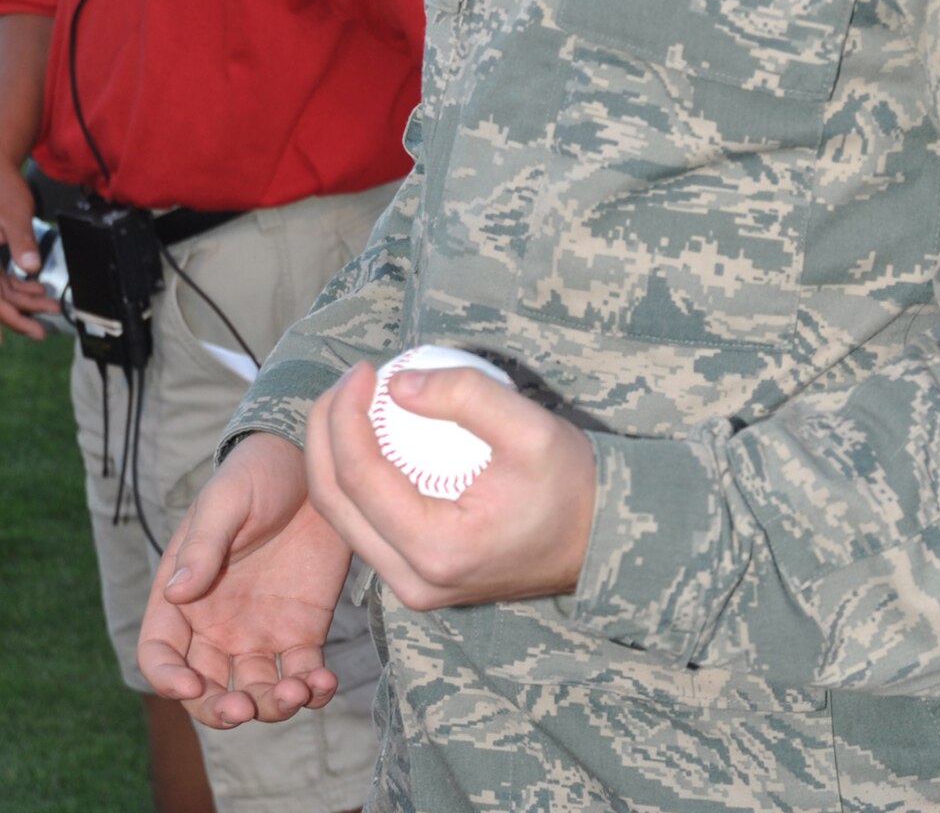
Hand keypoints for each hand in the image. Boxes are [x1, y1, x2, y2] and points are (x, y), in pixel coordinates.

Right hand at [0, 162, 56, 340]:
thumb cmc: (3, 189)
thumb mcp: (14, 215)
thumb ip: (22, 241)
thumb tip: (31, 267)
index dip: (3, 317)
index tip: (11, 338)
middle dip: (20, 315)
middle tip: (42, 330)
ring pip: (3, 290)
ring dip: (26, 301)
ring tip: (52, 308)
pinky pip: (5, 279)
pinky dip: (22, 286)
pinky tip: (41, 290)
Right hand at [138, 432, 354, 727]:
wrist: (315, 461)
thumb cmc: (258, 474)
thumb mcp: (225, 500)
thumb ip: (203, 545)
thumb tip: (177, 593)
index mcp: (182, 595)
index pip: (159, 652)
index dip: (167, 679)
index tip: (192, 687)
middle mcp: (216, 625)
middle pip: (205, 689)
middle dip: (220, 709)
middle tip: (245, 707)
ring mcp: (261, 631)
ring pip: (255, 691)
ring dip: (271, 706)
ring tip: (297, 691)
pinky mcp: (303, 629)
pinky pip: (302, 674)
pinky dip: (311, 690)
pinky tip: (324, 683)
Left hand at [305, 360, 595, 611]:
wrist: (598, 539)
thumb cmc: (571, 484)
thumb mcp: (531, 428)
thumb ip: (467, 397)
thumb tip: (399, 384)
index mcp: (437, 549)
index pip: (360, 479)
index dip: (346, 417)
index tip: (365, 370)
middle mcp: (414, 580)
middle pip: (335, 504)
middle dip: (324, 434)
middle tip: (346, 381)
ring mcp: (413, 587)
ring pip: (343, 520)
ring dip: (334, 455)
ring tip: (352, 401)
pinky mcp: (418, 578)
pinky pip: (366, 527)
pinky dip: (356, 479)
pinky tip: (372, 435)